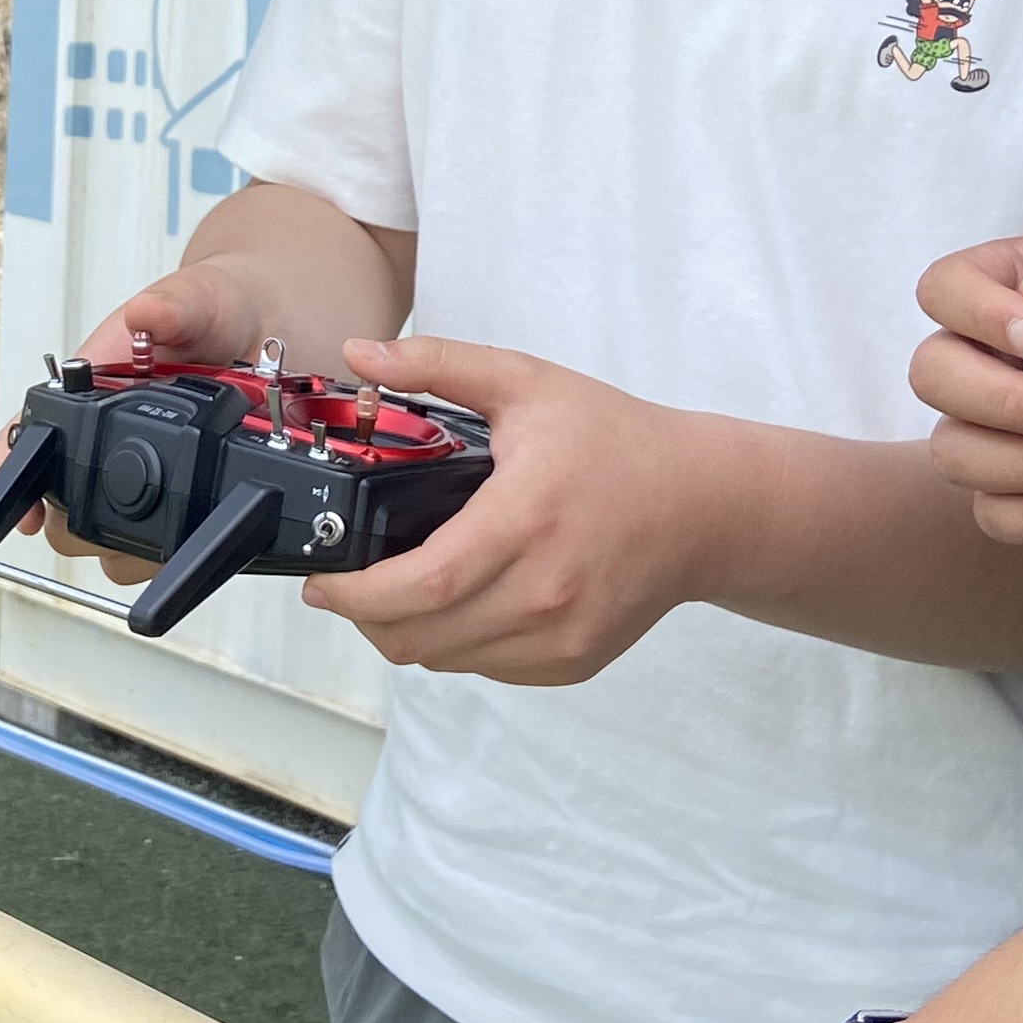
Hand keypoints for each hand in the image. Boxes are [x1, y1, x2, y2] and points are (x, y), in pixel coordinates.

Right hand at [0, 261, 283, 580]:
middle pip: (62, 508)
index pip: (31, 432)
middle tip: (121, 511)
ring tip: (175, 518)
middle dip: (80, 522)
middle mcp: (108, 441)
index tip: (26, 512)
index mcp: (90, 391)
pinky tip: (209, 535)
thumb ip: (173, 305)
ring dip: (136, 545)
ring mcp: (147, 478)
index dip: (14, 473)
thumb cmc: (212, 308)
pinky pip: (170, 549)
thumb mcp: (196, 297)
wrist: (266, 326)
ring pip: (112, 544)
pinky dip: (183, 552)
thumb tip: (147, 313)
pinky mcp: (190, 504)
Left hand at [304, 335, 742, 683]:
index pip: (420, 585)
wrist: (702, 504)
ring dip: (406, 633)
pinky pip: (487, 668)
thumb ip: (438, 365)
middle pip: (420, 636)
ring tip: (396, 590)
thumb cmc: (614, 441)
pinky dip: (455, 644)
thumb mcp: (525, 382)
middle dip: (365, 617)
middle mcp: (543, 592)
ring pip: (447, 660)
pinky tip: (456, 602)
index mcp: (524, 521)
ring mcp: (561, 636)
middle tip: (345, 584)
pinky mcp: (572, 661)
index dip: (356, 594)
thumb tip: (357, 354)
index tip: (320, 580)